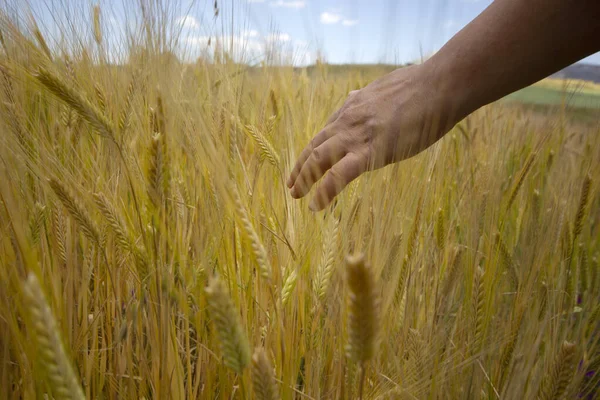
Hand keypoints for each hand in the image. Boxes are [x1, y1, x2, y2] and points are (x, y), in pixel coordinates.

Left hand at [286, 64, 458, 210]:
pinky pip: (339, 175)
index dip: (313, 149)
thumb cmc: (421, 87)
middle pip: (315, 146)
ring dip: (304, 178)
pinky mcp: (370, 151)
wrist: (439, 86)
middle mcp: (348, 120)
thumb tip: (354, 97)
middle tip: (292, 184)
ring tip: (296, 195)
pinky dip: (324, 190)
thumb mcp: (385, 89)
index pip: (326, 131)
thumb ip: (366, 98)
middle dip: (300, 166)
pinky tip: (316, 205)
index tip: (307, 162)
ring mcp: (357, 135)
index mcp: (353, 107)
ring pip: (319, 159)